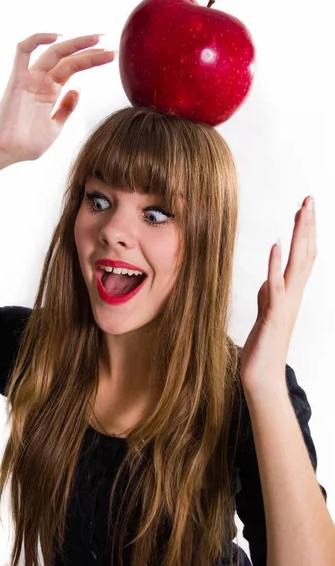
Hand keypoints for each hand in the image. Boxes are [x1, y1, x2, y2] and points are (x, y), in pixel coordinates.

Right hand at [0, 33, 115, 163]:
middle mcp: (41, 82)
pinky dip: (37, 40)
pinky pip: (22, 52)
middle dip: (89, 51)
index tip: (110, 56)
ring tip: (96, 39)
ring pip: (53, 53)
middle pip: (68, 58)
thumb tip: (77, 90)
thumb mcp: (54, 127)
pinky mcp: (17, 80)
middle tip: (109, 45)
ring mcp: (29, 79)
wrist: (7, 153)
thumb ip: (65, 109)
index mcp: (50, 92)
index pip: (73, 68)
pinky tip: (56, 36)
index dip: (92, 60)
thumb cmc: (27, 145)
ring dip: (75, 44)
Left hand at [240, 195, 316, 392]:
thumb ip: (270, 294)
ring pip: (298, 265)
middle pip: (306, 253)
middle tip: (309, 197)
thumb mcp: (266, 311)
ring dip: (299, 237)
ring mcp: (286, 304)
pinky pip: (277, 286)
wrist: (262, 375)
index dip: (305, 231)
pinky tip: (277, 245)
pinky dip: (277, 265)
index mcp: (291, 292)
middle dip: (308, 225)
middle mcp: (294, 294)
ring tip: (301, 211)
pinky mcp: (274, 315)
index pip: (303, 255)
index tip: (304, 206)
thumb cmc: (264, 344)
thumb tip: (272, 279)